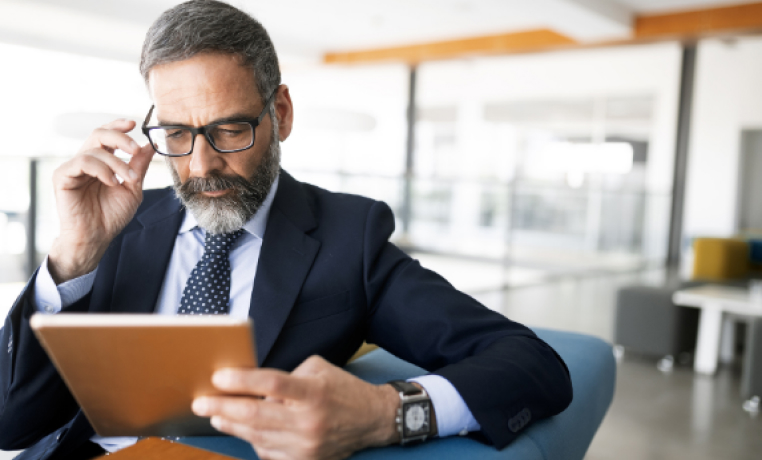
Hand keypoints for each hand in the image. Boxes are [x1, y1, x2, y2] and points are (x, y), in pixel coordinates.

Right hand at [48, 119, 154, 282]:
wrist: (97, 237)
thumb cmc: (111, 215)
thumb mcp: (133, 188)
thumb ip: (139, 166)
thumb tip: (150, 145)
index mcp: (101, 161)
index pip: (107, 135)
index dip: (119, 125)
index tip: (135, 124)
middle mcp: (86, 161)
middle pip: (99, 134)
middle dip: (120, 138)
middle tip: (135, 149)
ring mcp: (72, 168)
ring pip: (94, 149)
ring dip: (117, 163)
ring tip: (128, 179)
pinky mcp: (62, 176)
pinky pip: (81, 162)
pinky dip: (101, 169)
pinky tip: (111, 182)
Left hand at [192, 355, 400, 459]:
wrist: (372, 420)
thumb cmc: (341, 390)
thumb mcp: (317, 369)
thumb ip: (286, 376)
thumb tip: (251, 385)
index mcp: (313, 392)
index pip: (271, 383)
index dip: (241, 380)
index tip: (218, 377)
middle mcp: (309, 420)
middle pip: (256, 414)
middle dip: (222, 407)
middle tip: (201, 402)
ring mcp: (306, 445)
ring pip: (257, 436)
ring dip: (231, 425)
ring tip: (215, 415)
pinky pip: (268, 452)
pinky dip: (252, 440)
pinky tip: (243, 430)